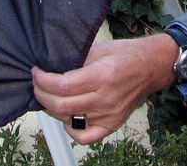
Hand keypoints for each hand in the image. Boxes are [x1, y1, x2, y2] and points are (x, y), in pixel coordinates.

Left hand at [32, 34, 177, 143]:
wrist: (150, 66)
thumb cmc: (126, 54)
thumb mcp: (99, 49)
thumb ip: (78, 61)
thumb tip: (53, 68)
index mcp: (101, 76)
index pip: (62, 86)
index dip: (43, 80)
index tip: (36, 72)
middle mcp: (105, 98)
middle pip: (61, 105)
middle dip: (41, 94)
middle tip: (36, 83)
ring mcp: (109, 114)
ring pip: (69, 119)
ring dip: (52, 108)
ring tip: (48, 95)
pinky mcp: (112, 124)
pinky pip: (85, 136)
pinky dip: (70, 129)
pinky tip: (66, 115)